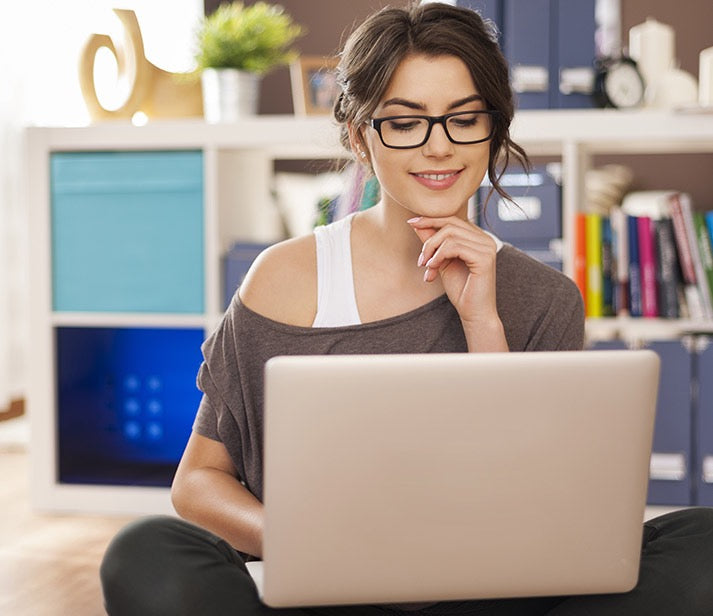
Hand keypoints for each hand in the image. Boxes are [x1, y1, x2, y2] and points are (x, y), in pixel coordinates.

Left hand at [408, 216, 507, 351]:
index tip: (412, 222)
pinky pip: (454, 246)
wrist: (474, 313)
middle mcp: (485, 239)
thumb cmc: (460, 289)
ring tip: (427, 268)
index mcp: (477, 238)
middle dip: (429, 240)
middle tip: (421, 260)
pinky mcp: (484, 258)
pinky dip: (439, 256)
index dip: (430, 220)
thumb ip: (433, 242)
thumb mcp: (441, 261)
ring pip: (450, 235)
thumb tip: (417, 223)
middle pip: (450, 224)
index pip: (452, 219)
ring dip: (432, 250)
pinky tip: (434, 269)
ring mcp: (487, 247)